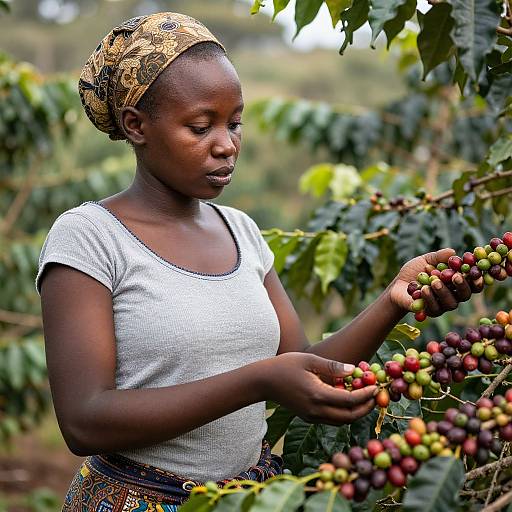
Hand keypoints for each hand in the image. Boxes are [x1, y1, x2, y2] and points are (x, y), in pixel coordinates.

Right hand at [261, 352, 375, 424]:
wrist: (263, 382)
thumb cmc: (285, 365)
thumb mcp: (309, 360)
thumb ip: (332, 366)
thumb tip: (354, 370)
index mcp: (317, 395)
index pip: (349, 401)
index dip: (365, 396)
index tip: (376, 387)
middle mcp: (316, 410)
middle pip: (349, 416)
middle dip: (366, 408)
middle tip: (376, 396)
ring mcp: (312, 416)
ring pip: (341, 421)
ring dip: (356, 412)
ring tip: (365, 398)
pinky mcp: (308, 417)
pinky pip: (332, 419)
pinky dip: (344, 413)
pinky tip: (346, 399)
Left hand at [389, 248, 483, 316]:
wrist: (397, 284)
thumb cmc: (415, 272)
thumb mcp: (425, 260)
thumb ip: (439, 257)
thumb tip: (453, 252)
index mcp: (455, 282)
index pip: (472, 284)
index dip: (477, 279)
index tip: (476, 273)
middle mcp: (453, 295)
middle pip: (465, 295)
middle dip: (462, 286)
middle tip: (456, 276)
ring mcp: (442, 306)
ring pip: (451, 303)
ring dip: (444, 291)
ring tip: (435, 281)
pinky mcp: (430, 312)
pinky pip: (435, 308)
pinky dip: (430, 298)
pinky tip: (424, 289)